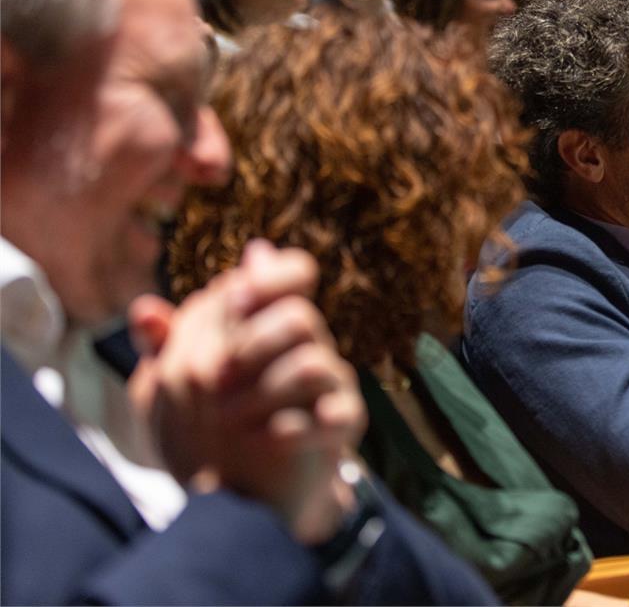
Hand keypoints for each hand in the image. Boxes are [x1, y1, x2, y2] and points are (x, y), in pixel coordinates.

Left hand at [129, 240, 365, 542]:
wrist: (245, 496)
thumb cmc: (211, 429)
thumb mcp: (176, 388)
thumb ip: (165, 347)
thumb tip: (144, 307)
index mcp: (272, 324)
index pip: (293, 273)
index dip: (270, 278)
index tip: (233, 299)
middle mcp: (307, 347)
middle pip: (299, 317)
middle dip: (253, 343)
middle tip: (213, 377)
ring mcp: (329, 385)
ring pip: (315, 362)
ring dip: (267, 389)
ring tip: (227, 417)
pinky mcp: (342, 424)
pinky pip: (339, 415)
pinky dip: (303, 427)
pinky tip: (269, 439)